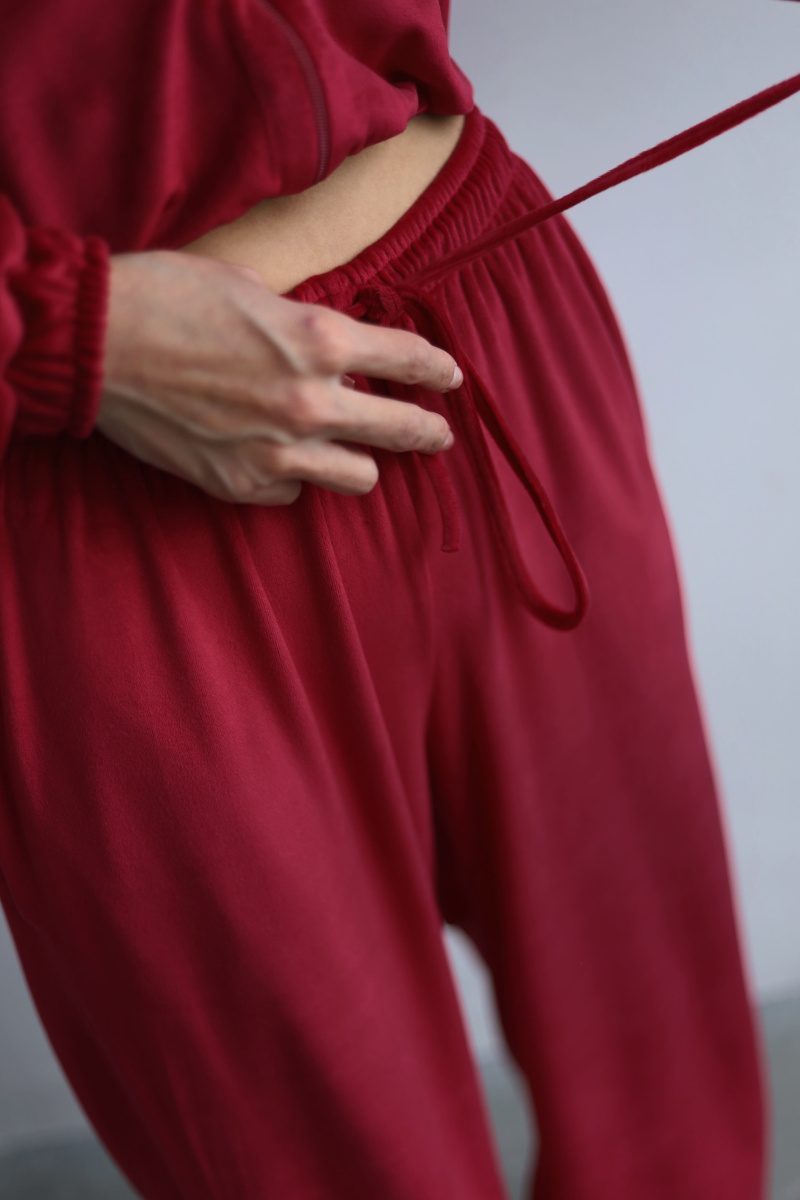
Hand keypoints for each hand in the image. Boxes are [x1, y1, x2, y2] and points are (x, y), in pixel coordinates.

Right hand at [97, 250, 461, 504]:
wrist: (100, 342)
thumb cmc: (172, 297)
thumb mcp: (256, 290)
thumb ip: (304, 324)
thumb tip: (326, 345)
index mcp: (321, 341)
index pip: (408, 360)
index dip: (438, 370)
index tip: (451, 378)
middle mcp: (312, 402)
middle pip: (403, 430)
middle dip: (429, 431)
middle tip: (438, 435)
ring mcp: (279, 450)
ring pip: (359, 476)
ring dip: (360, 461)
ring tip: (354, 454)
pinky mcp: (241, 483)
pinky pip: (293, 489)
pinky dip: (294, 474)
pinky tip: (279, 457)